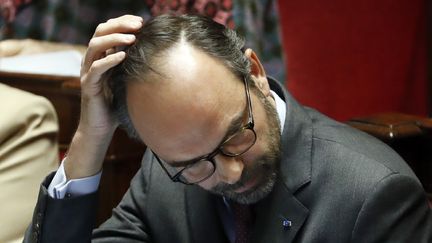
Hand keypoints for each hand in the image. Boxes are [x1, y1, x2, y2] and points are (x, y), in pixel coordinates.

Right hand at [79, 14, 142, 135]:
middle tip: (138, 25)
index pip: (107, 30)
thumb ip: (132, 65)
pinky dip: (110, 60)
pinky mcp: (88, 86)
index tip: (141, 21)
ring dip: (114, 39)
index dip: (122, 22)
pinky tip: (124, 56)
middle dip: (119, 25)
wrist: (101, 127)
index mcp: (100, 56)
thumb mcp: (126, 80)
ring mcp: (88, 72)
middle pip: (99, 32)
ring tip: (132, 38)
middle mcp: (91, 61)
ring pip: (95, 46)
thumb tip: (153, 51)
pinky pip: (97, 68)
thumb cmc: (117, 104)